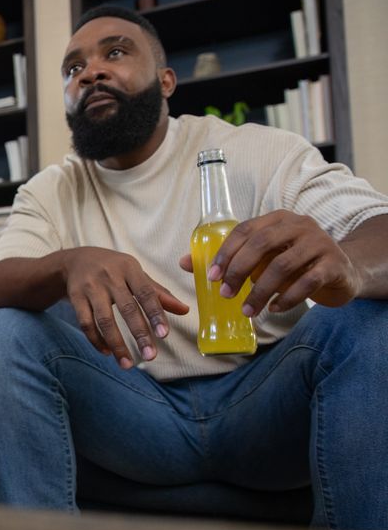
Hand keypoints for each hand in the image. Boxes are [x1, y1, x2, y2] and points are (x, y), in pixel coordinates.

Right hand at [64, 247, 189, 368]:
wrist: (75, 259)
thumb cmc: (113, 269)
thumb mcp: (135, 274)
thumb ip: (158, 293)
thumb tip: (185, 310)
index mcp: (129, 269)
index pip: (146, 293)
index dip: (156, 314)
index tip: (164, 335)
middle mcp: (110, 277)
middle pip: (127, 308)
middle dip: (139, 334)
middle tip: (150, 356)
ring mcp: (91, 287)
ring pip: (104, 320)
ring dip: (116, 344)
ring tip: (127, 364)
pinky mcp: (76, 297)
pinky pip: (85, 323)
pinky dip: (96, 340)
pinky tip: (106, 352)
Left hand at [182, 210, 359, 315]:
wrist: (344, 270)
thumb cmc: (294, 263)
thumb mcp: (262, 258)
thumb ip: (229, 258)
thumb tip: (184, 262)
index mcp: (277, 219)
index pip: (244, 230)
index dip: (225, 253)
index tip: (211, 277)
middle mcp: (299, 225)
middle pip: (262, 244)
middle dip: (239, 271)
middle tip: (225, 294)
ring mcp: (319, 243)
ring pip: (282, 266)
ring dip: (260, 291)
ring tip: (247, 310)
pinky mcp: (333, 265)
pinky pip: (307, 282)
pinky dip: (287, 298)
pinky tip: (274, 308)